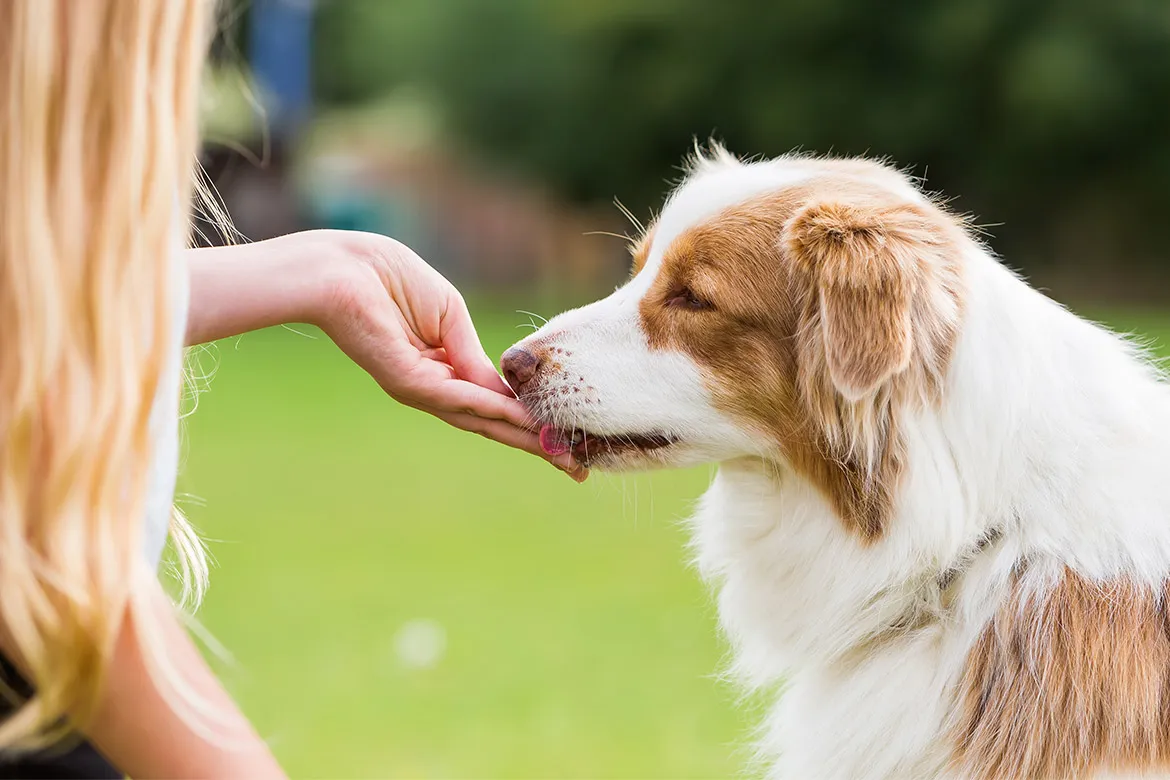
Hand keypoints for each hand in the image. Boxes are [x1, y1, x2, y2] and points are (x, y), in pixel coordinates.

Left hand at [316, 231, 587, 480]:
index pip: (492, 404)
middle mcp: (432, 388)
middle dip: (534, 444)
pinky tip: (521, 418)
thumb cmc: (389, 278)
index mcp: (442, 370)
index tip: (565, 439)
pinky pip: (458, 398)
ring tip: (560, 453)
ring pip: (479, 420)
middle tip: (575, 470)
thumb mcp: (450, 316)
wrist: (342, 268)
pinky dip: (492, 409)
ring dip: (522, 436)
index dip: (529, 421)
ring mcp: (419, 389)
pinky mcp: (406, 382)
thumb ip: (474, 355)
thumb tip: (504, 391)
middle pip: (490, 424)